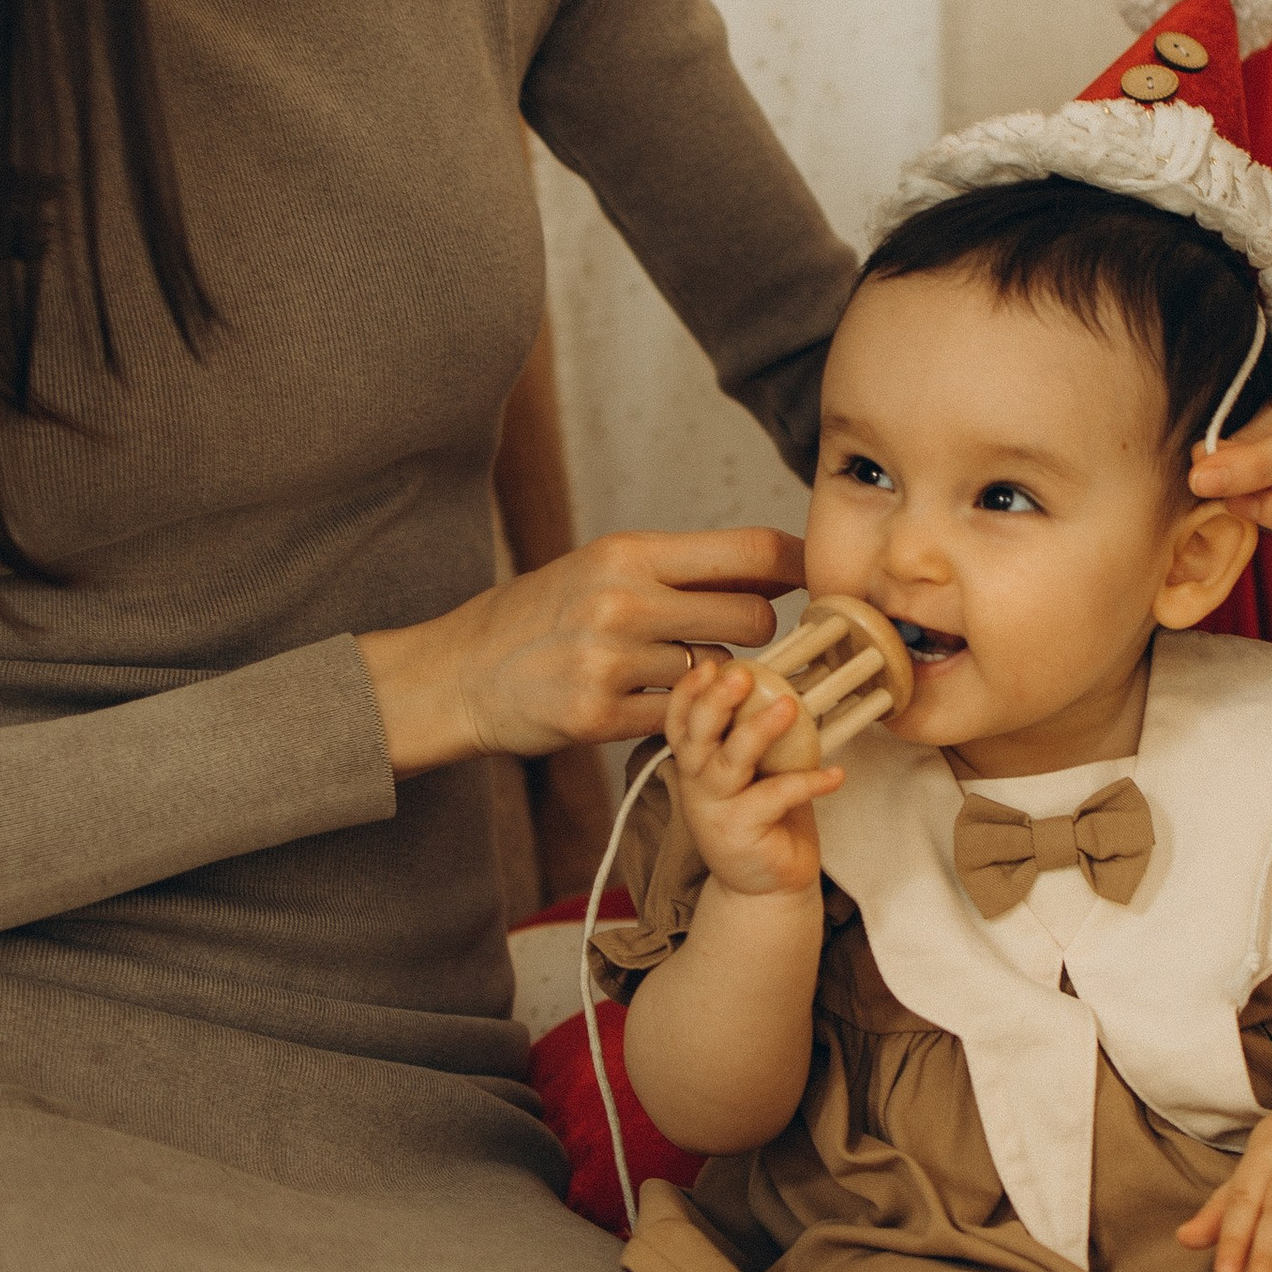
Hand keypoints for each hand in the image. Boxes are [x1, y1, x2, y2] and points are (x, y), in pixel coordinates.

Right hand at [359, 528, 802, 771]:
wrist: (458, 673)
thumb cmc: (540, 616)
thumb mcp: (604, 568)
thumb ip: (682, 570)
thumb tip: (774, 568)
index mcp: (628, 552)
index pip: (748, 551)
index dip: (795, 567)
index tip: (812, 581)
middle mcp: (623, 600)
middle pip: (752, 619)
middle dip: (761, 636)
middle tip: (740, 643)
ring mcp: (610, 661)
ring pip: (720, 675)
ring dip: (717, 681)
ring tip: (680, 674)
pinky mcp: (598, 716)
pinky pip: (680, 721)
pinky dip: (681, 718)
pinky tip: (653, 705)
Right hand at [665, 655, 838, 898]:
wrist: (766, 887)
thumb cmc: (763, 822)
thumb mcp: (751, 773)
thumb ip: (751, 739)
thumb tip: (782, 689)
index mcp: (696, 764)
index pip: (679, 721)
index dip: (688, 691)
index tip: (711, 664)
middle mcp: (697, 785)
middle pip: (695, 736)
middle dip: (714, 701)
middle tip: (741, 674)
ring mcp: (715, 810)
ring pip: (729, 762)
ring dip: (757, 731)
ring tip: (789, 706)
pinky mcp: (740, 833)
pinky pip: (775, 797)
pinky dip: (808, 782)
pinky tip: (835, 775)